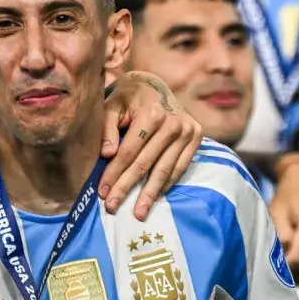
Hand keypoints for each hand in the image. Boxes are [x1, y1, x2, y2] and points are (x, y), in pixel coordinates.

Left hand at [100, 72, 202, 219]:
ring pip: (165, 169)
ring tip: (138, 213)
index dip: (114, 173)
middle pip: (146, 163)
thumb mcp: (111, 106)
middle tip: (113, 208)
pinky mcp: (196, 136)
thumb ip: (107, 128)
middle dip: (127, 187)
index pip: (129, 151)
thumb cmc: (128, 99)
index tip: (102, 192)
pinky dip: (167, 183)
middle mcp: (173, 122)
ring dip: (150, 193)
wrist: (155, 85)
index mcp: (151, 113)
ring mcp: (187, 130)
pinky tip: (155, 197)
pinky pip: (180, 166)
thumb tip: (108, 154)